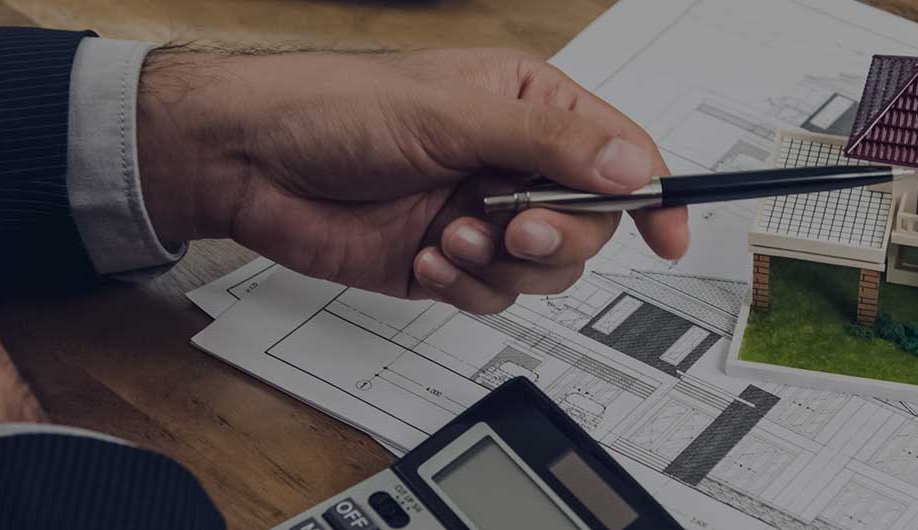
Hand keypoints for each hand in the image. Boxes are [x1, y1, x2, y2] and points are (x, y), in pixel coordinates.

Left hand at [135, 48, 689, 313]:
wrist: (249, 162)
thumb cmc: (335, 107)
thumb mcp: (454, 113)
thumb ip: (550, 142)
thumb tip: (631, 166)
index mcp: (527, 106)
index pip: (617, 152)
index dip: (651, 194)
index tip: (668, 234)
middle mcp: (510, 162)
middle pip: (589, 223)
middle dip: (558, 236)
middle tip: (517, 229)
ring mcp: (478, 216)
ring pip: (544, 271)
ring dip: (502, 264)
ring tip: (452, 238)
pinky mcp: (444, 264)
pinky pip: (491, 297)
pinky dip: (465, 287)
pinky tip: (427, 259)